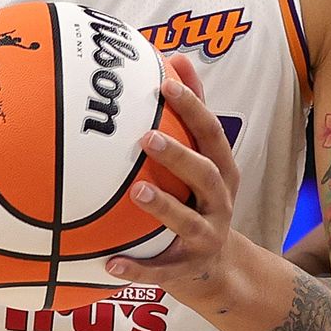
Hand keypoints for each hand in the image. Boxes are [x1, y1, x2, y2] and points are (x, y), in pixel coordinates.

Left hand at [103, 54, 248, 307]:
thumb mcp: (204, 159)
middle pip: (207, 175)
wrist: (219, 269)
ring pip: (188, 222)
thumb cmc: (199, 200)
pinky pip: (161, 272)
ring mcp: (206, 238)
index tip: (167, 84)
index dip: (194, 108)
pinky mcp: (187, 270)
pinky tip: (108, 264)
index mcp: (222, 172)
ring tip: (135, 190)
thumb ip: (192, 114)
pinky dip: (137, 270)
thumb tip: (177, 57)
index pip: (212, 134)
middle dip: (180, 155)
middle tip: (146, 137)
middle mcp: (220, 203)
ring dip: (163, 206)